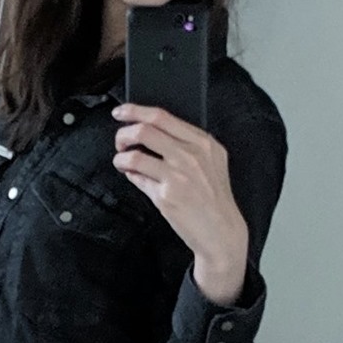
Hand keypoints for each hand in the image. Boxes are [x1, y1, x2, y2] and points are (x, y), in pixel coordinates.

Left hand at [111, 103, 248, 304]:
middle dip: (124, 134)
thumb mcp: (211, 163)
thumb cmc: (214, 198)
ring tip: (122, 161)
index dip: (135, 111)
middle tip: (120, 141)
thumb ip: (187, 145)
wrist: (222, 231)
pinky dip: (130, 175)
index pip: (162, 116)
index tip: (122, 112)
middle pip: (144, 130)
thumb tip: (153, 133)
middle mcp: (191, 155)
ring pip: (135, 155)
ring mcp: (178, 175)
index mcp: (203, 142)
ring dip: (121, 157)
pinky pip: (138, 178)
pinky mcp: (166, 195)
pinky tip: (134, 177)